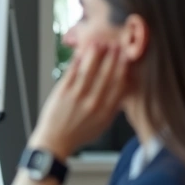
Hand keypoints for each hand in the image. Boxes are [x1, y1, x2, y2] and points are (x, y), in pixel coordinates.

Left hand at [28, 42, 130, 158]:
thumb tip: (125, 89)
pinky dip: (77, 62)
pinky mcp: (62, 93)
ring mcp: (77, 97)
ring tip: (100, 43)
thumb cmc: (79, 132)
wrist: (55, 140)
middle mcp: (93, 103)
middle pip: (106, 76)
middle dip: (113, 58)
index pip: (119, 86)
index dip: (124, 69)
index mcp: (105, 111)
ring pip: (89, 71)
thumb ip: (114, 107)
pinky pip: (71, 74)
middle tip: (117, 45)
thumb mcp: (103, 124)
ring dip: (95, 56)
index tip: (128, 57)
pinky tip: (81, 53)